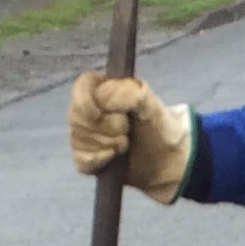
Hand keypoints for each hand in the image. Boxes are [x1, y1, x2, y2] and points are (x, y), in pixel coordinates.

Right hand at [66, 74, 192, 202]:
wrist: (167, 160)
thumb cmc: (158, 126)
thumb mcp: (150, 103)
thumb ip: (128, 92)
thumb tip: (104, 100)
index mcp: (102, 88)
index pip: (82, 85)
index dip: (91, 101)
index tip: (110, 113)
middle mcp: (88, 109)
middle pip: (77, 114)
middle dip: (106, 126)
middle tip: (127, 130)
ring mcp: (84, 134)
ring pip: (78, 138)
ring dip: (107, 143)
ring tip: (125, 144)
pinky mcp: (85, 158)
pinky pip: (81, 160)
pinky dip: (99, 160)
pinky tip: (114, 158)